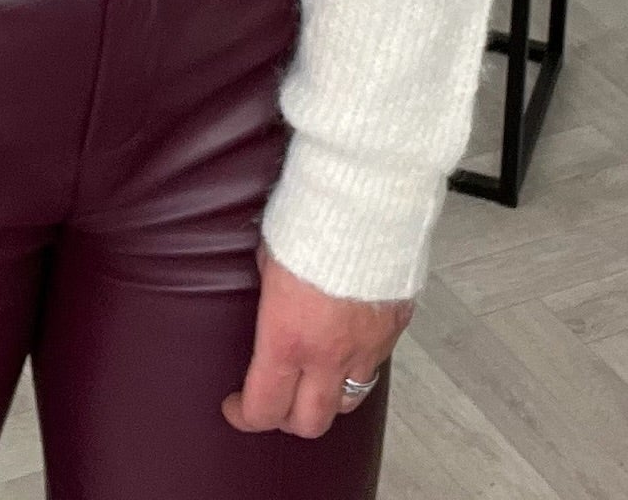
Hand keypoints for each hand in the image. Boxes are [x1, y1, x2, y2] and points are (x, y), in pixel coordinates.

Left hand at [221, 240, 413, 439]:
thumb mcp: (269, 258)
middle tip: (274, 399)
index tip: (233, 406)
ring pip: (347, 403)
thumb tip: (274, 301)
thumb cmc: (310, 220)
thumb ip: (272, 295)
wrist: (367, 203)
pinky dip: (357, 367)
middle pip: (309, 423)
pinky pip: (373, 366)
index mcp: (287, 339)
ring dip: (326, 399)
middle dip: (286, 419)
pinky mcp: (394, 332)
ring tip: (313, 380)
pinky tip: (347, 346)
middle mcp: (328, 356)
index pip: (263, 408)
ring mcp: (366, 348)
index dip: (244, 415)